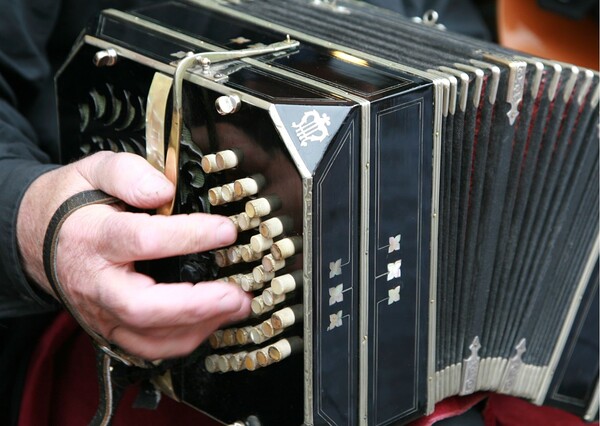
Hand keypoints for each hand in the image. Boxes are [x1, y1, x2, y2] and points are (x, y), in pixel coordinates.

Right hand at [17, 151, 250, 359]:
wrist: (36, 237)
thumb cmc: (73, 203)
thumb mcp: (95, 170)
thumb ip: (130, 174)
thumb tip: (164, 191)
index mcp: (93, 236)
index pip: (141, 239)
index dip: (187, 236)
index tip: (225, 230)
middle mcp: (95, 282)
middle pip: (141, 306)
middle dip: (195, 305)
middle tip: (236, 295)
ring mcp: (100, 311)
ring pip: (147, 337)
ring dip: (197, 327)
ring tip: (236, 307)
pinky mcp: (109, 328)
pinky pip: (147, 348)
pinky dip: (183, 340)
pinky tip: (211, 320)